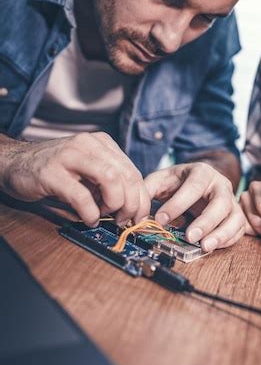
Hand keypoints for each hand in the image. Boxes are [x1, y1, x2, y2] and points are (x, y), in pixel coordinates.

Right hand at [0, 132, 149, 225]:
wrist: (15, 163)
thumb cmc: (53, 170)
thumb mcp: (87, 171)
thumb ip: (109, 182)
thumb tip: (133, 208)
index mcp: (102, 144)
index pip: (134, 171)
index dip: (141, 199)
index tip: (139, 217)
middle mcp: (89, 145)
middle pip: (127, 176)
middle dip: (132, 204)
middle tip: (124, 220)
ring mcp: (70, 157)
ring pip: (111, 180)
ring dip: (114, 205)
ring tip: (106, 216)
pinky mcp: (52, 173)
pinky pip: (82, 197)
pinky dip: (90, 213)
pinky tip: (88, 219)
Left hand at [144, 162, 244, 251]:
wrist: (198, 180)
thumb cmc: (179, 182)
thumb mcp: (161, 180)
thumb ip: (148, 191)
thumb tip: (138, 210)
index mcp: (202, 172)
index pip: (193, 186)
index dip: (178, 204)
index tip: (161, 219)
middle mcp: (221, 185)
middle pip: (221, 202)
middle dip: (206, 221)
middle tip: (190, 237)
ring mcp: (231, 201)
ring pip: (235, 217)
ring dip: (222, 234)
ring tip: (204, 247)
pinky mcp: (236, 215)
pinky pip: (239, 229)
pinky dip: (228, 240)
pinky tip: (212, 247)